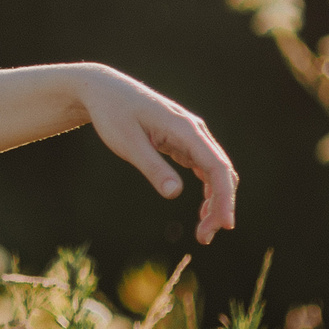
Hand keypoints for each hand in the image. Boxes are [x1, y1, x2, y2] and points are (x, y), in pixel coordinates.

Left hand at [75, 65, 237, 242]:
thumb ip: (152, 167)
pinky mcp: (182, 141)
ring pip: (215, 172)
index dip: (225, 197)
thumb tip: (175, 193)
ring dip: (214, 201)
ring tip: (203, 232)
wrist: (103, 90)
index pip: (217, 167)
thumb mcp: (128, 144)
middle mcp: (194, 131)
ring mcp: (190, 136)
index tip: (225, 225)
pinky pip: (203, 168)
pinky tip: (202, 211)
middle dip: (220, 206)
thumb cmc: (113, 114)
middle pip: (221, 172)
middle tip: (205, 237)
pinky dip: (207, 190)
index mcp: (185, 129)